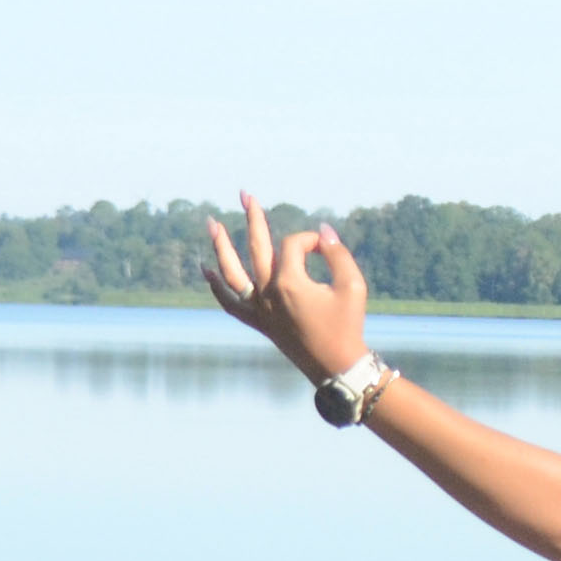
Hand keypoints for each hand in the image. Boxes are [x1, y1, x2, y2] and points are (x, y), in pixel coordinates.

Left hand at [203, 193, 369, 381]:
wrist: (337, 366)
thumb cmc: (348, 325)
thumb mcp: (353, 286)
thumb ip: (338, 254)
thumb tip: (322, 231)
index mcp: (289, 282)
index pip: (294, 245)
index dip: (312, 241)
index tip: (328, 249)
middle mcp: (268, 293)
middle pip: (257, 247)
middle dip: (253, 218)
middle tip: (245, 195)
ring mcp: (260, 309)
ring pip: (233, 272)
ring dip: (221, 247)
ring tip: (212, 224)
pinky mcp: (259, 323)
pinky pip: (230, 303)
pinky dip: (217, 286)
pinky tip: (207, 270)